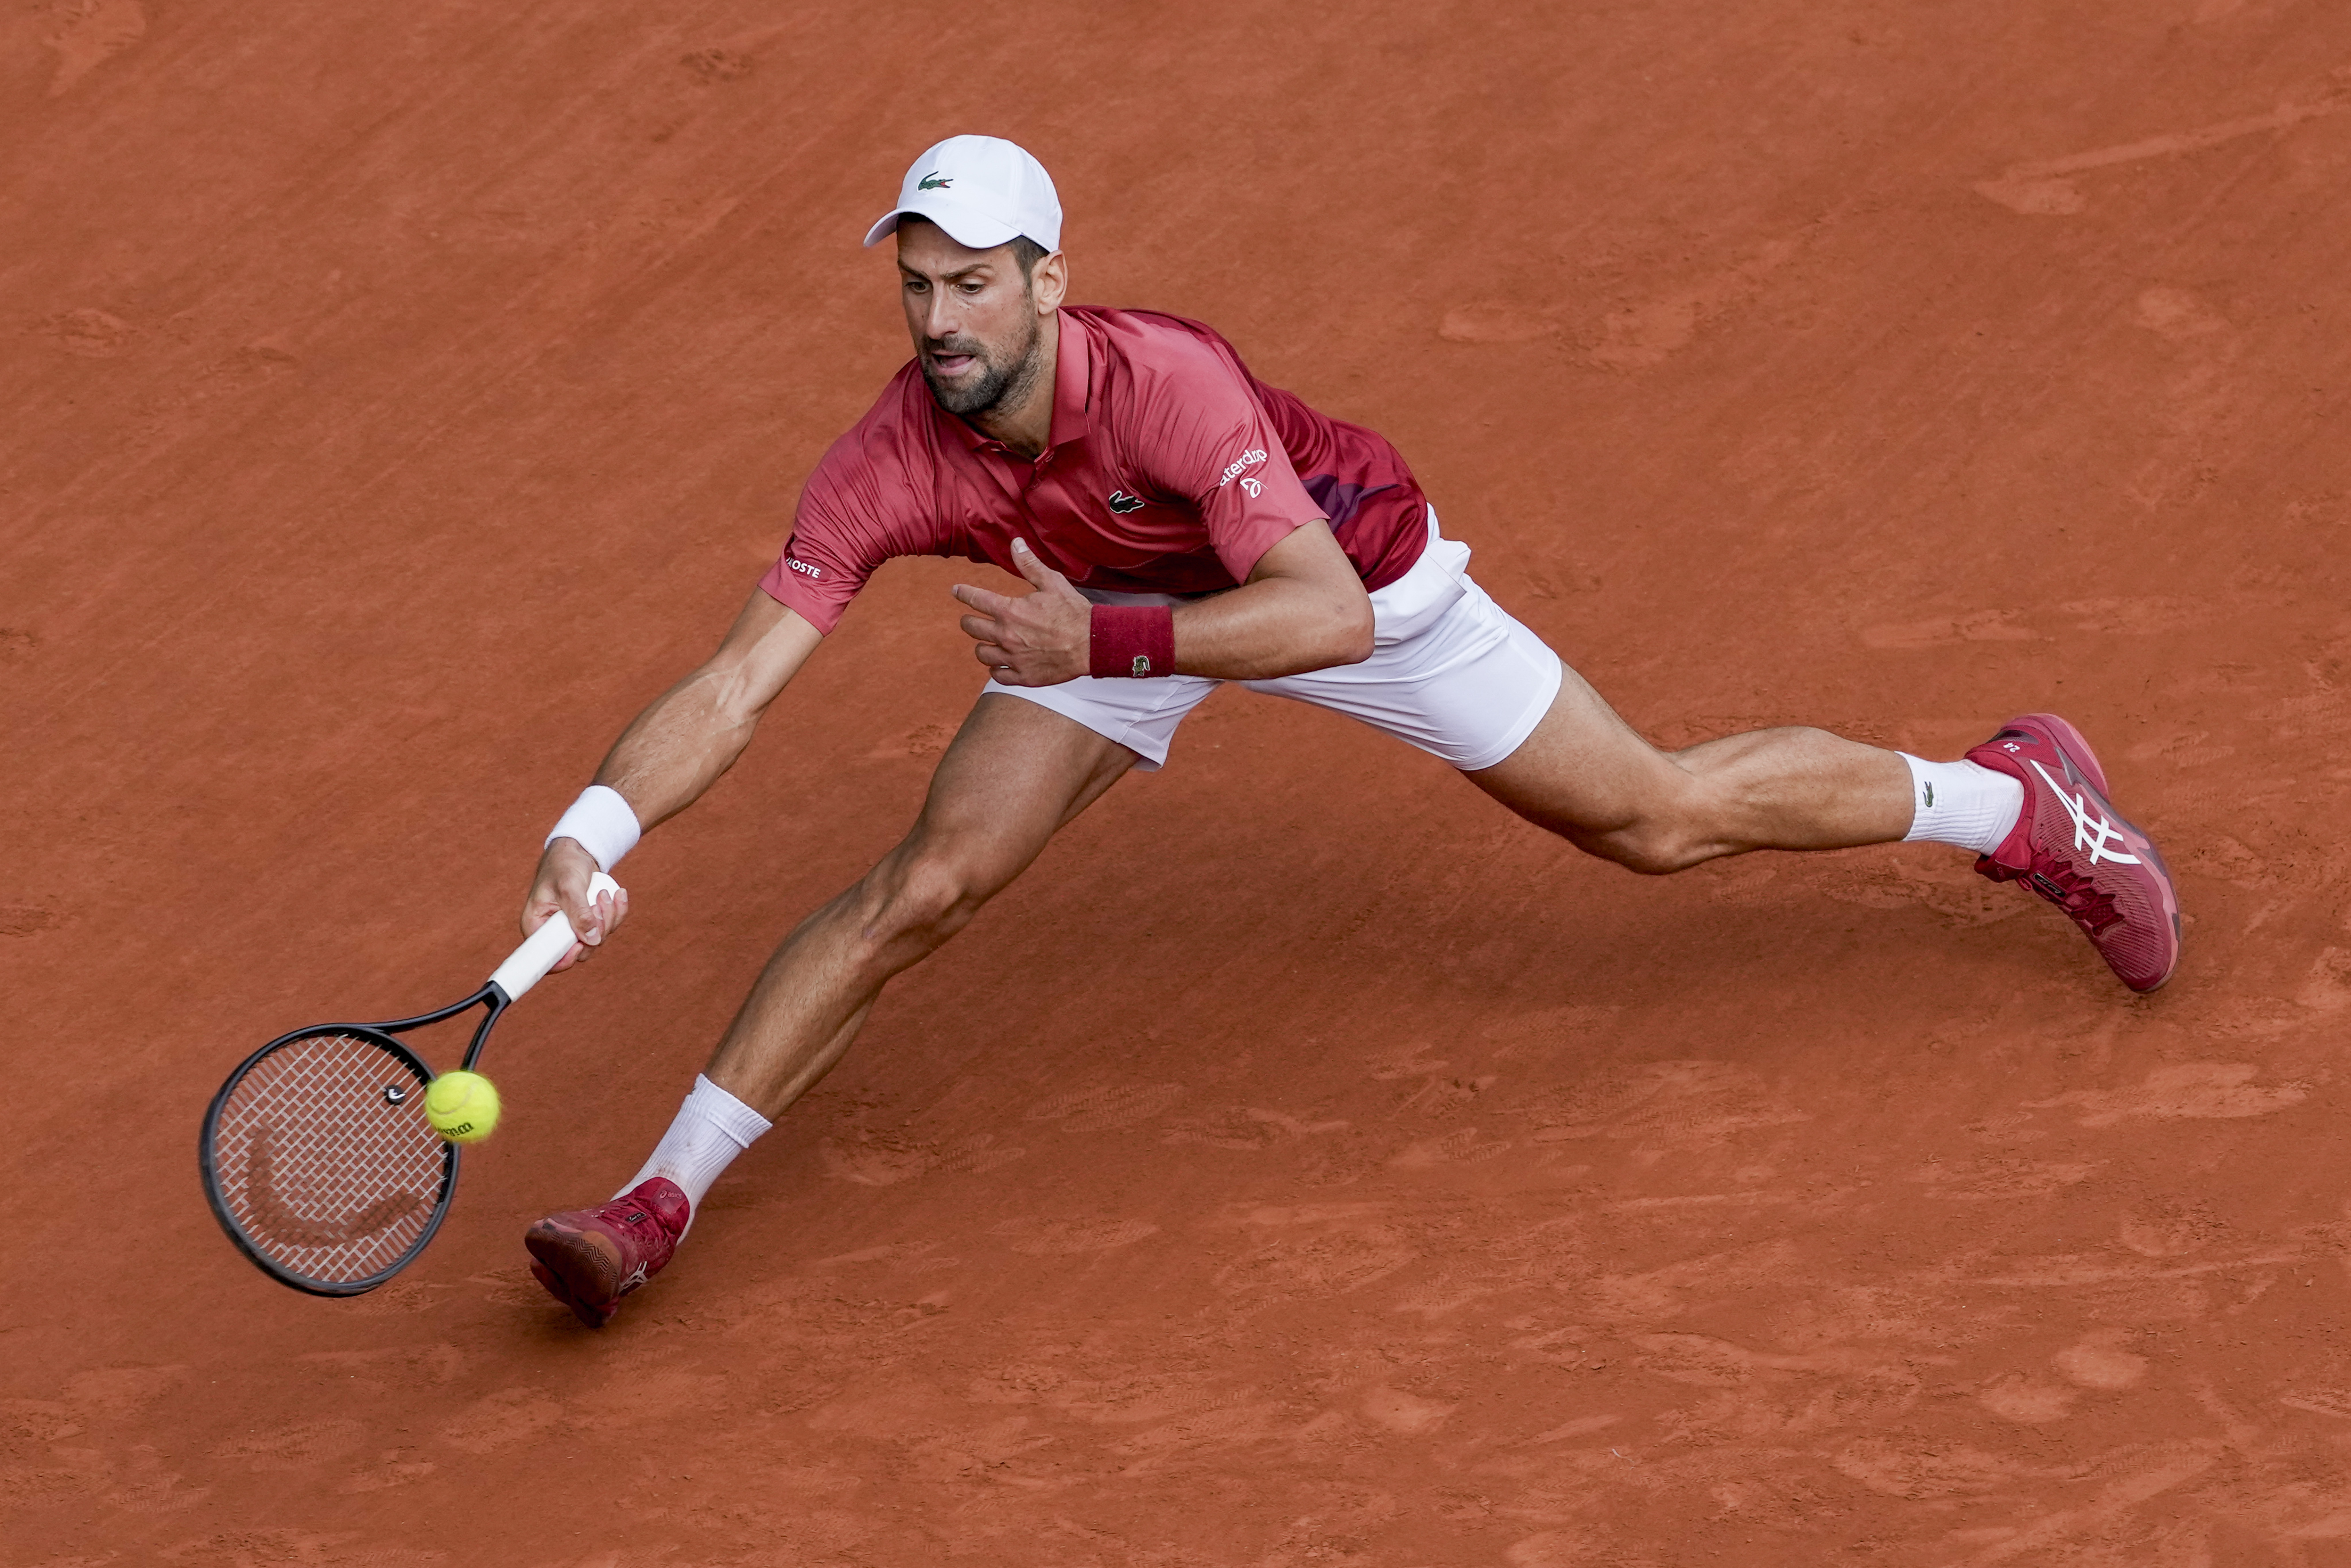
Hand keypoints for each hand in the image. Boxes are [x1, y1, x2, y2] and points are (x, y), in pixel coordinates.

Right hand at [523, 836, 629, 972]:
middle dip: (597, 928)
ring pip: (597, 939)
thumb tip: (591, 940)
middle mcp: (553, 931)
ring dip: (609, 917)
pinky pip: (607, 928)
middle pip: (580, 950)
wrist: (576, 851)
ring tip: (604, 893)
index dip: (566, 959)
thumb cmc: (563, 865)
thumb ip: (579, 913)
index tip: (581, 944)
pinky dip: (617, 912)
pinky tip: (618, 894)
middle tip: (599, 902)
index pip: (547, 958)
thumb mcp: (569, 886)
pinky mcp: (589, 921)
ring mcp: (573, 927)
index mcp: (536, 925)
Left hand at [950, 538, 1091, 685]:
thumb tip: (1015, 543)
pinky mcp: (1023, 676)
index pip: (975, 599)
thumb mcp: (1052, 582)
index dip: (963, 593)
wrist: (1092, 644)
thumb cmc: (1073, 612)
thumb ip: (1029, 565)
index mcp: (1009, 611)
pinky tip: (1000, 663)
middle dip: (969, 621)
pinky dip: (996, 669)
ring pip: (981, 653)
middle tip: (971, 620)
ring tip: (988, 642)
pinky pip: (997, 675)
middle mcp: (1005, 635)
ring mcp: (1012, 658)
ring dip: (982, 646)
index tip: (956, 591)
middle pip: (971, 628)